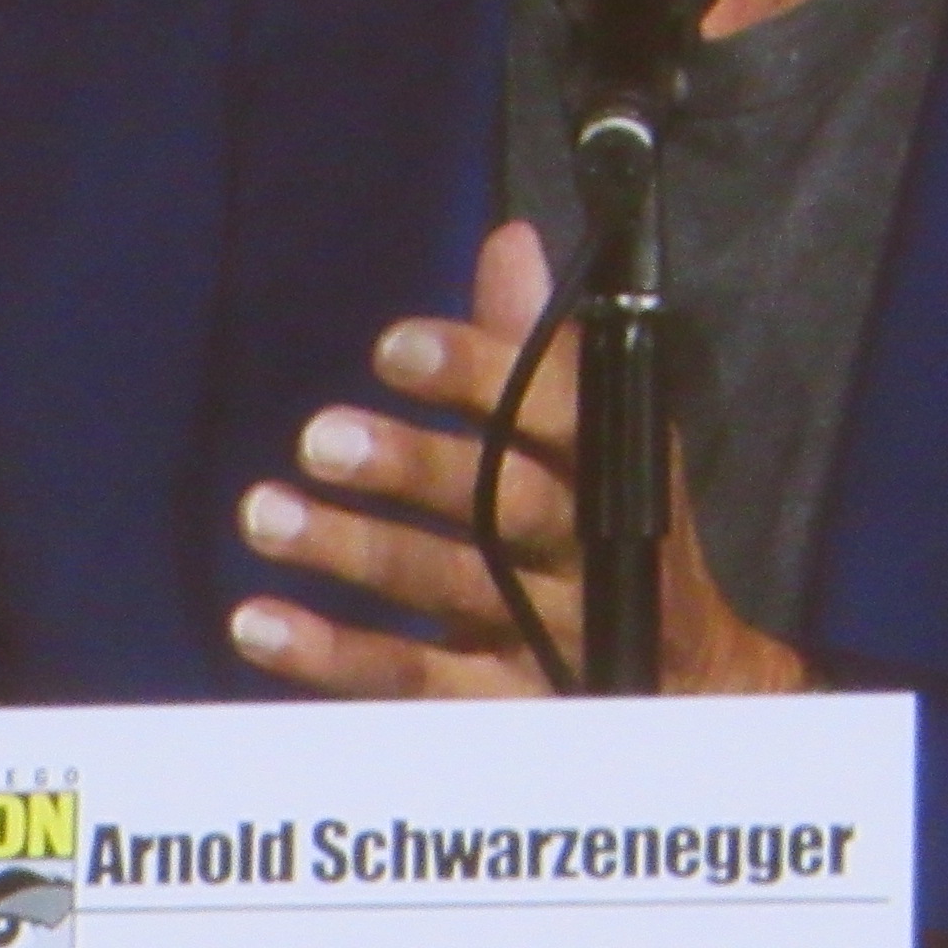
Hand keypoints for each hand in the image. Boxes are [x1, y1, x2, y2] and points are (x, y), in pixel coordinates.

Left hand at [226, 221, 805, 698]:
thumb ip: (538, 352)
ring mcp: (552, 637)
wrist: (690, 686)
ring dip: (351, 551)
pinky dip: (331, 654)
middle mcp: (588, 551)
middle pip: (505, 504)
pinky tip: (256, 622)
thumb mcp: (588, 441)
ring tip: (263, 513)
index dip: (479, 376)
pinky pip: (416, 681)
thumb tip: (509, 240)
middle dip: (414, 468)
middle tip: (320, 437)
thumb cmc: (610, 533)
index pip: (556, 412)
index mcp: (611, 469)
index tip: (394, 348)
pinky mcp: (507, 707)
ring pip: (451, 589)